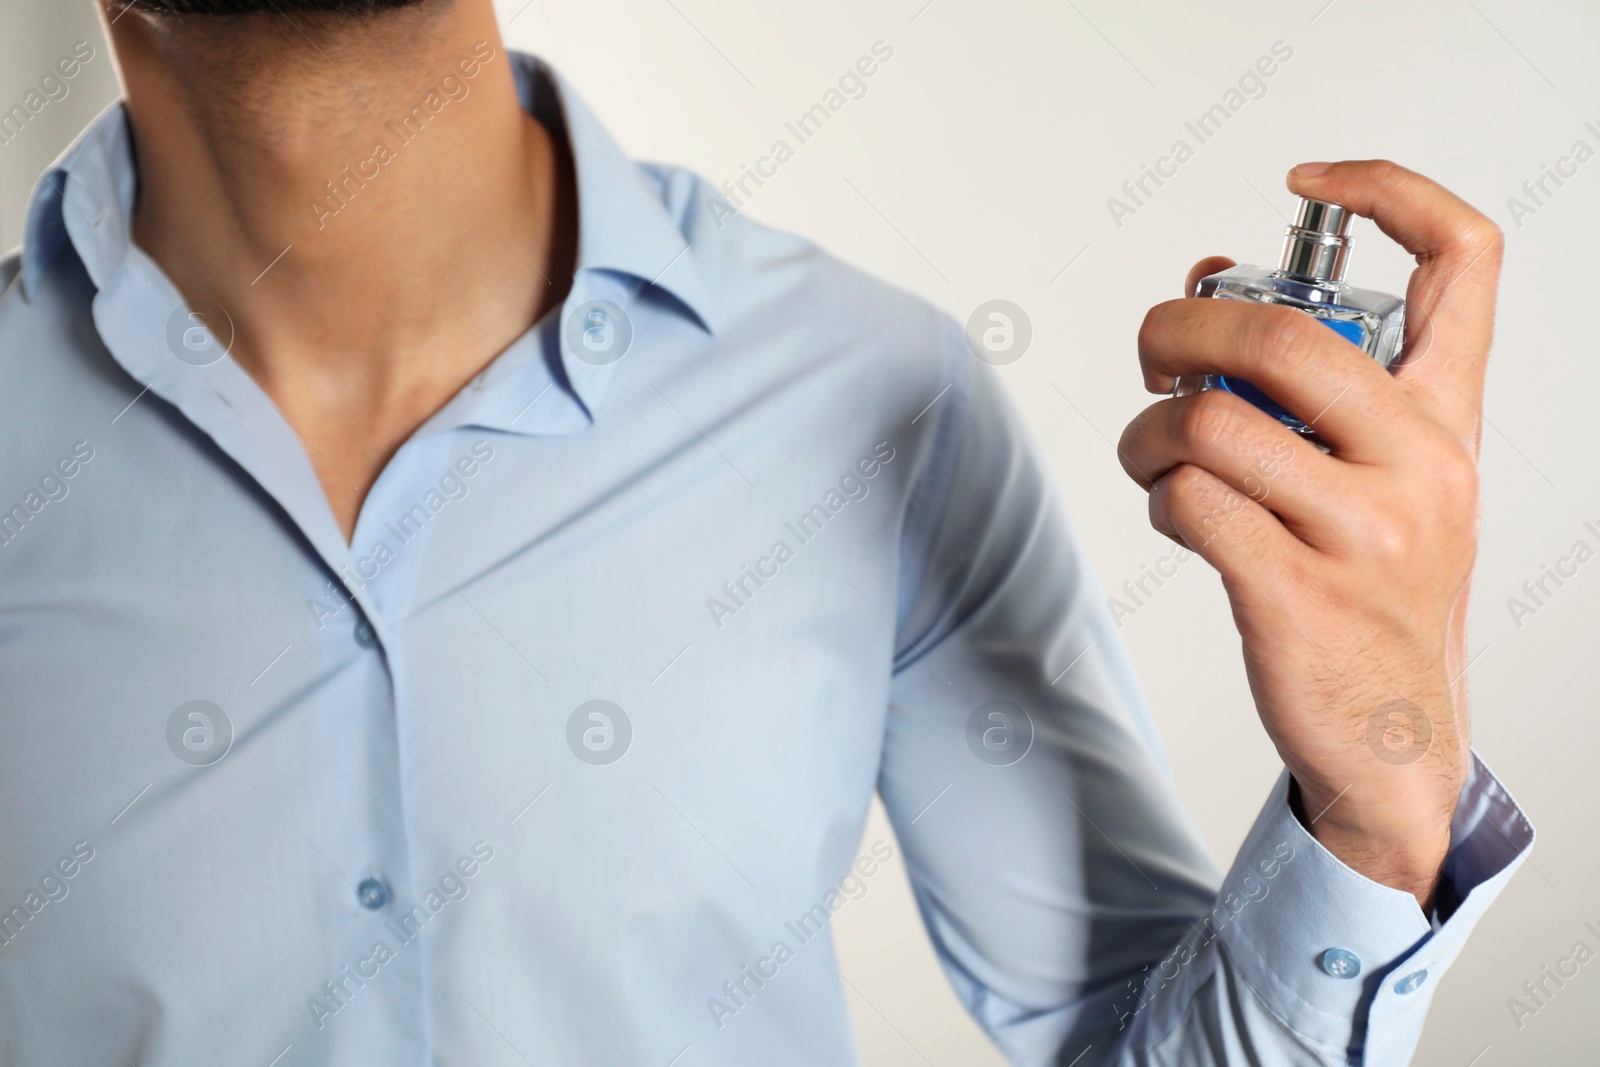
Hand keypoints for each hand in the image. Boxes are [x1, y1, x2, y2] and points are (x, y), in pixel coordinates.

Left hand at [1117, 160, 1503, 907]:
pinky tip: (1179, 516)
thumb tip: (1201, 284)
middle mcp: (1420, 464)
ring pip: (1209, 422)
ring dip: (1148, 431)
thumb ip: (1310, 389)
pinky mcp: (1295, 594)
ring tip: (1153, 457)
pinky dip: (1159, 498)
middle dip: (1180, 326)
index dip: (1388, 189)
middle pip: (1281, 331)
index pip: (1463, 259)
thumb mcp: (1381, 481)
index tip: (1305, 183)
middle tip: (1154, 352)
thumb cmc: (1375, 591)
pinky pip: (1189, 502)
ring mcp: (1363, 532)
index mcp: (1449, 420)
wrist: (1399, 740)